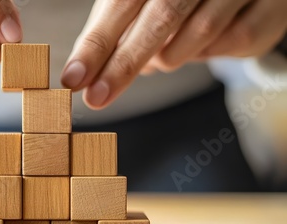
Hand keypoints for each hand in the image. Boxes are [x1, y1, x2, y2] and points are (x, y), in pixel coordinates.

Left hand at [61, 0, 286, 109]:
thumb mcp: (140, 1)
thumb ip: (114, 29)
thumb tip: (85, 72)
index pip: (120, 4)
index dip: (95, 45)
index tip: (73, 79)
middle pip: (159, 20)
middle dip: (123, 66)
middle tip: (97, 98)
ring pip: (195, 37)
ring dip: (168, 56)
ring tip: (159, 53)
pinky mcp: (269, 7)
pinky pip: (230, 45)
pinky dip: (206, 53)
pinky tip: (199, 43)